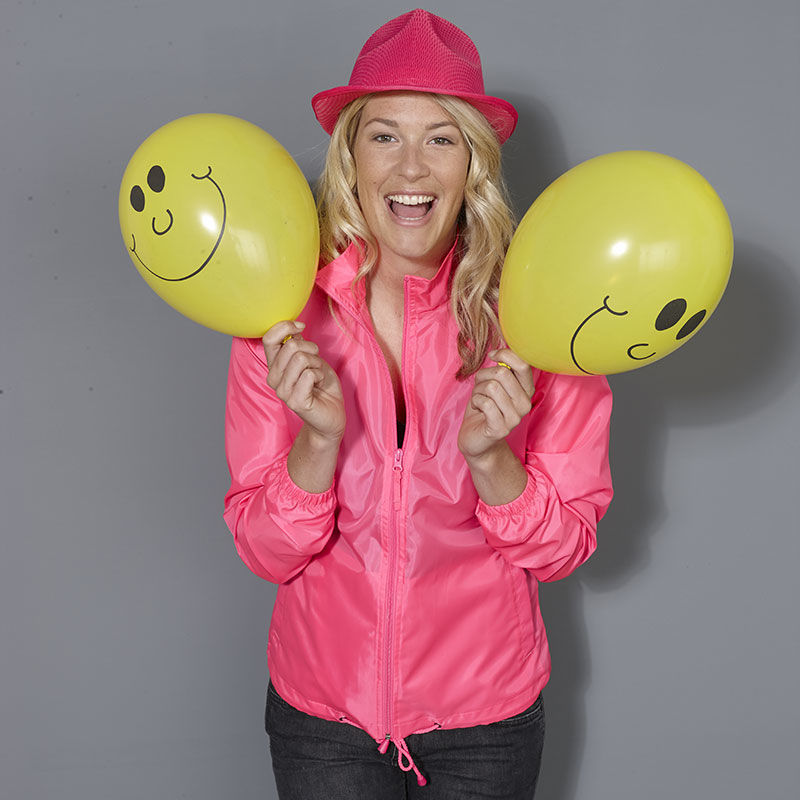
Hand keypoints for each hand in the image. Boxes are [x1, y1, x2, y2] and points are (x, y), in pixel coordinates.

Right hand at [262, 320, 344, 442]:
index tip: (301, 327)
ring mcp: (282, 391)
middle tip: (316, 364)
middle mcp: (273, 378)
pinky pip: (309, 374)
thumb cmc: (321, 385)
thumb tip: (294, 327)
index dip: (286, 326)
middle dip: (311, 349)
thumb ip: (298, 344)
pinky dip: (320, 375)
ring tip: (318, 376)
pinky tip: (319, 386)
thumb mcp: (311, 358)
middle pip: (291, 346)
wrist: (332, 413)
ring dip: (317, 364)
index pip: (269, 338)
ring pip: (301, 358)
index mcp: (274, 366)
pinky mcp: (295, 401)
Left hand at [458, 349, 534, 464]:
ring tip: (480, 401)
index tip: (492, 356)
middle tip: (480, 388)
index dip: (505, 354)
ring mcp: (515, 418)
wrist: (476, 438)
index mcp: (526, 390)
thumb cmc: (483, 408)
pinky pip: (485, 403)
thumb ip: (500, 370)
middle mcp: (525, 404)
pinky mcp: (501, 428)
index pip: (523, 364)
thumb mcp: (493, 384)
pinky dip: (475, 402)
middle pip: (503, 373)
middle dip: (484, 376)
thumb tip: (498, 353)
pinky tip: (478, 410)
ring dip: (478, 391)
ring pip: (491, 387)